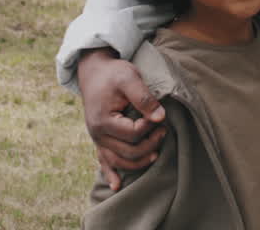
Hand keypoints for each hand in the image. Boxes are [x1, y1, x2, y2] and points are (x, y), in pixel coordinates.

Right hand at [78, 48, 167, 191]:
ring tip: (157, 154)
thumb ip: (144, 98)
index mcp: (103, 120)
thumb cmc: (113, 73)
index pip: (133, 134)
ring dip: (139, 161)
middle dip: (150, 144)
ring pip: (119, 161)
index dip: (150, 127)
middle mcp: (98, 134)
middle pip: (128, 152)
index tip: (159, 115)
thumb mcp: (129, 78)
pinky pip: (103, 161)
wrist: (94, 71)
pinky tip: (117, 186)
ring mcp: (97, 139)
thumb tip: (160, 118)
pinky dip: (110, 174)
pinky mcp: (99, 140)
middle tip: (165, 131)